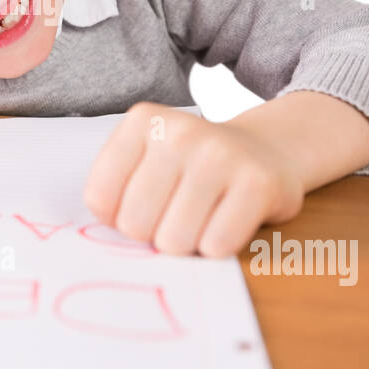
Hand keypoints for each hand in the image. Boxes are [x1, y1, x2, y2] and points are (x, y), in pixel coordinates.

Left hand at [81, 101, 304, 257]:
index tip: (141, 205)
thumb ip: (117, 188)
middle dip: (153, 234)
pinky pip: (216, 246)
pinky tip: (228, 220)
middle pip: (135, 224)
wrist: (269, 149)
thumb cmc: (196, 165)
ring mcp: (220, 155)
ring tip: (203, 217)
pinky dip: (219, 247)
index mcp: (143, 121)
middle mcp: (179, 132)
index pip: (99, 197)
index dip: (117, 217)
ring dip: (187, 244)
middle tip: (175, 215)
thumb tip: (112, 232)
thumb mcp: (148, 157)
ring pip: (174, 241)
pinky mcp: (257, 183)